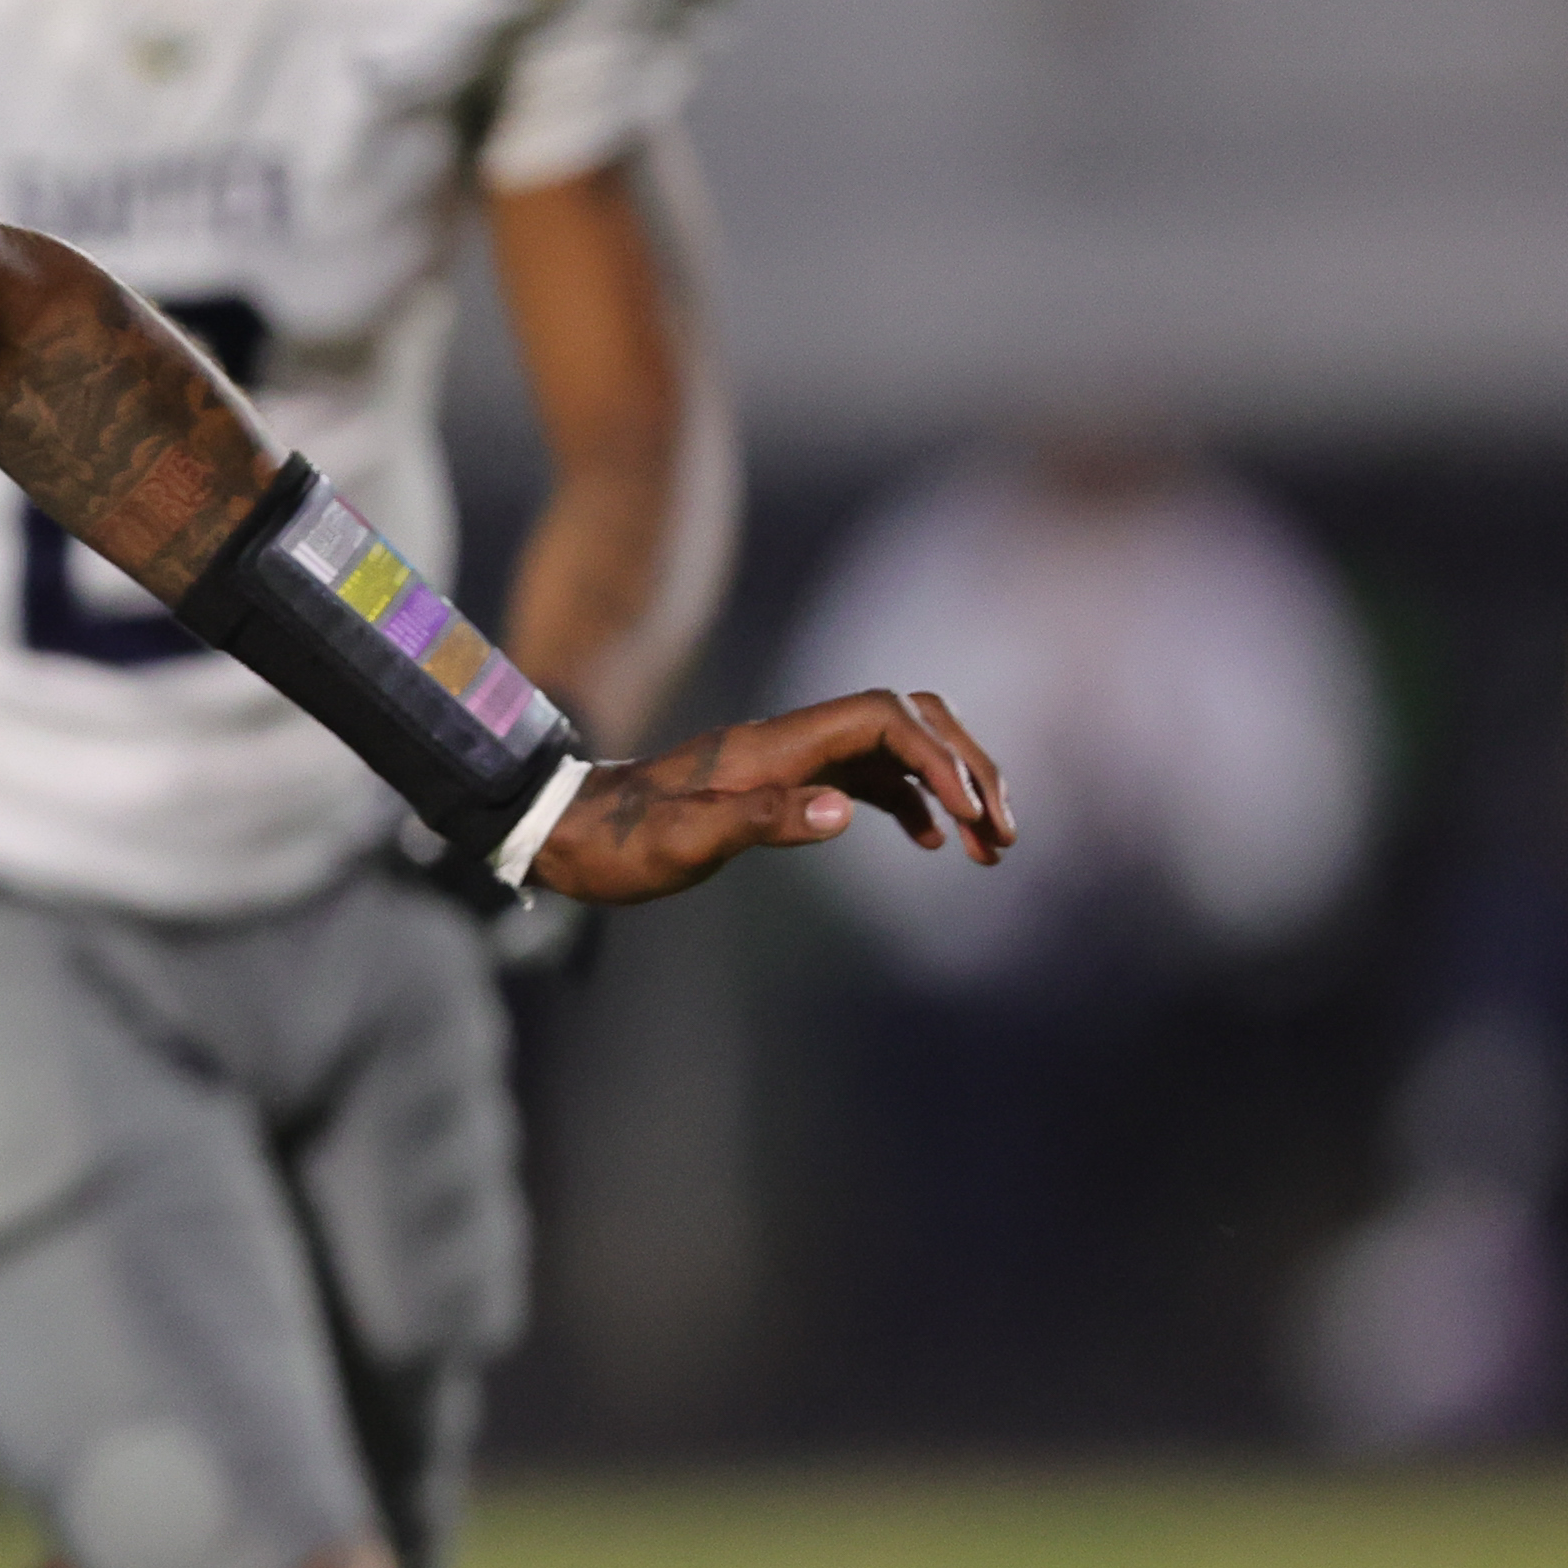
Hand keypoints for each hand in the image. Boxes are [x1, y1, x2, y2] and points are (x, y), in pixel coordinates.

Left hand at [530, 687, 1014, 906]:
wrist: (563, 834)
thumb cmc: (615, 843)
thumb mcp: (682, 841)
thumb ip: (764, 820)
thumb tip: (845, 809)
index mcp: (774, 745)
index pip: (883, 717)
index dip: (938, 755)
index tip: (972, 816)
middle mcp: (790, 741)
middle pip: (907, 720)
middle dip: (965, 765)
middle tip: (1004, 833)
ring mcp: (790, 760)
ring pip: (896, 750)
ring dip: (949, 789)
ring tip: (988, 850)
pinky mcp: (784, 784)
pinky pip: (867, 777)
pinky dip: (911, 803)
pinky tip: (932, 843)